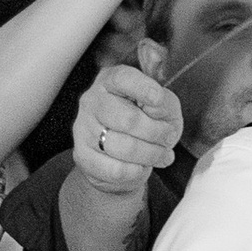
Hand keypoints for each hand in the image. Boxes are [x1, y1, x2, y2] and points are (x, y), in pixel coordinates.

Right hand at [71, 57, 180, 196]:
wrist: (125, 159)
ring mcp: (84, 128)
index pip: (123, 78)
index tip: (158, 99)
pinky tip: (142, 166)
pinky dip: (136, 171)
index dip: (142, 88)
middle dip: (156, 132)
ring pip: (123, 147)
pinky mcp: (83, 156)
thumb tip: (156, 105)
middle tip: (168, 138)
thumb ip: (163, 103)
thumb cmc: (146, 125)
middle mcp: (93, 101)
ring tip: (163, 155)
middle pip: (128, 119)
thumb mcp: (163, 108)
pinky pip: (115, 169)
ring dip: (151, 154)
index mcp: (112, 81)